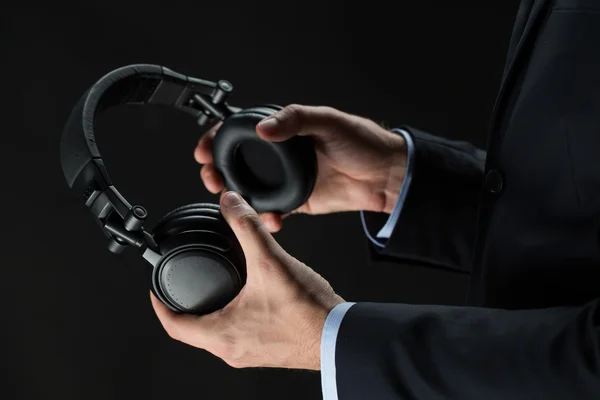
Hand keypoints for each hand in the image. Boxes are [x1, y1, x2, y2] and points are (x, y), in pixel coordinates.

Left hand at [150, 191, 344, 369]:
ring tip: (215, 288)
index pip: (174, 326)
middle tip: (185, 284)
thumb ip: (247, 228)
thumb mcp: (271, 262)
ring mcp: (249, 354)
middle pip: (194, 331)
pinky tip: (247, 301)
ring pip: (216, 333)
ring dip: (211, 312)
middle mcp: (231, 350)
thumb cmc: (307, 312)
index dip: (159, 306)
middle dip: (186, 307)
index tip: (155, 290)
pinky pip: (238, 335)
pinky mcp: (266, 351)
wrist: (339, 337)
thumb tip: (231, 203)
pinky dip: (233, 317)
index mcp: (222, 334)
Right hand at [194, 105, 406, 231]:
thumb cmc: (363, 142)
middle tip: (211, 178)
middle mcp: (280, 155)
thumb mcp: (329, 121)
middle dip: (218, 170)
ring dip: (235, 196)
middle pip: (237, 162)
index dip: (217, 137)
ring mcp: (286, 179)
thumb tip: (263, 128)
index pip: (241, 130)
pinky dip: (265, 217)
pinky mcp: (297, 201)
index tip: (205, 149)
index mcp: (284, 130)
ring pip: (249, 188)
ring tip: (232, 202)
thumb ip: (295, 120)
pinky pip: (273, 210)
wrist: (385, 176)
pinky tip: (269, 219)